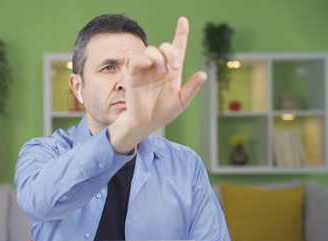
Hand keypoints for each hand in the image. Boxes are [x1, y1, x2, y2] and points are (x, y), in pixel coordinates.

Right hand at [125, 16, 206, 132]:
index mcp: (172, 71)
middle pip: (165, 47)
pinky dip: (143, 59)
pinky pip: (136, 59)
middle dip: (171, 53)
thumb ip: (191, 88)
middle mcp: (159, 67)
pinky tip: (149, 66)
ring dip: (159, 58)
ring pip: (151, 50)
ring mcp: (146, 69)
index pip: (177, 48)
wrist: (146, 123)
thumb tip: (203, 74)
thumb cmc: (163, 113)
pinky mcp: (134, 74)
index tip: (183, 20)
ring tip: (162, 72)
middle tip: (174, 68)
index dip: (180, 33)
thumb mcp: (181, 102)